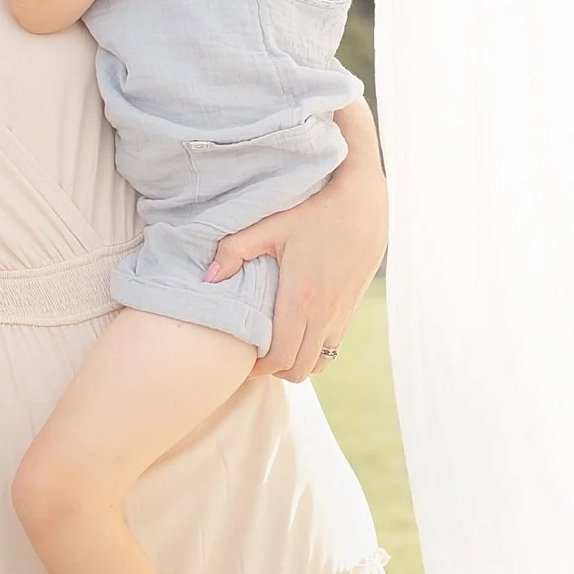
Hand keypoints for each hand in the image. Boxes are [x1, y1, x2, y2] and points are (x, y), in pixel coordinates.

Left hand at [208, 156, 386, 381]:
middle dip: (275, 371)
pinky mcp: (352, 308)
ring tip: (279, 349)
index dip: (258, 369)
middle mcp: (323, 314)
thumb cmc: (315, 209)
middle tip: (256, 359)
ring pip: (320, 363)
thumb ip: (235, 250)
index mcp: (300, 300)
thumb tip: (208, 278)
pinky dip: (316, 350)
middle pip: (299, 369)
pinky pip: (334, 346)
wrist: (364, 202)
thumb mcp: (271, 225)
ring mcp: (341, 314)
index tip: (243, 363)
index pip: (279, 358)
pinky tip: (301, 332)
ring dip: (298, 363)